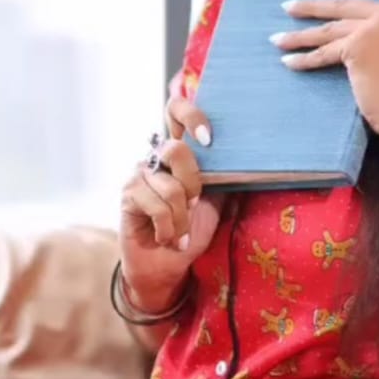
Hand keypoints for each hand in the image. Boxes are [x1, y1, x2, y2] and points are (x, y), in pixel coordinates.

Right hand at [119, 94, 222, 312]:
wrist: (166, 266)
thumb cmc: (189, 232)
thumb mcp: (215, 203)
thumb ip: (224, 179)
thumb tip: (251, 161)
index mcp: (178, 154)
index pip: (175, 111)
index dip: (191, 116)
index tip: (208, 139)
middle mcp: (156, 158)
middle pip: (176, 150)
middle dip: (193, 185)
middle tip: (193, 205)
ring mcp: (139, 175)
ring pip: (171, 188)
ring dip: (182, 219)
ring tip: (180, 234)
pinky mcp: (127, 196)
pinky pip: (156, 206)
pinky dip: (168, 229)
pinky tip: (167, 238)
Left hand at [272, 0, 378, 141]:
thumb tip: (349, 43)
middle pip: (345, 4)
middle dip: (312, 7)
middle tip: (288, 6)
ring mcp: (375, 28)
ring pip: (328, 29)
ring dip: (299, 36)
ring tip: (276, 39)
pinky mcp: (357, 46)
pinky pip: (324, 53)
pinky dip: (304, 59)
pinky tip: (288, 61)